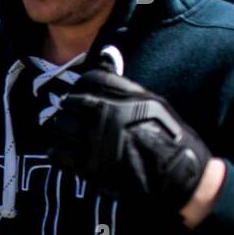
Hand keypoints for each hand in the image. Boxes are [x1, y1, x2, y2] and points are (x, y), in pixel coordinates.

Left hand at [44, 70, 210, 213]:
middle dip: (69, 108)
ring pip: (62, 126)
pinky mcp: (89, 166)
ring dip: (61, 128)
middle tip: (70, 114)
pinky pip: (60, 153)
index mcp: (126, 99)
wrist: (176, 178)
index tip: (79, 94)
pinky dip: (57, 151)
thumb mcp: (155, 104)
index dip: (82, 85)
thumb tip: (107, 56)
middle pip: (71, 102)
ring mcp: (96, 141)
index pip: (90, 79)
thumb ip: (126, 86)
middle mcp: (108, 116)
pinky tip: (61, 152)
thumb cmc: (170, 140)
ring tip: (66, 133)